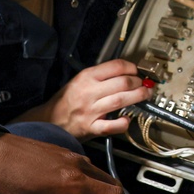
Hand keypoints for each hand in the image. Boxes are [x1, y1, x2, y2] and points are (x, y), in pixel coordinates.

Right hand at [17, 60, 151, 139]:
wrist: (48, 120)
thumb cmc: (66, 100)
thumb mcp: (79, 80)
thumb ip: (100, 76)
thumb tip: (125, 73)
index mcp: (86, 77)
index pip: (115, 66)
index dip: (131, 67)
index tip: (137, 71)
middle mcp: (89, 92)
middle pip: (122, 83)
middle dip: (138, 82)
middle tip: (144, 84)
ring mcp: (91, 110)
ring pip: (120, 100)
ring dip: (137, 97)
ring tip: (145, 95)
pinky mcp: (91, 127)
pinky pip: (110, 126)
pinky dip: (122, 123)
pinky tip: (128, 119)